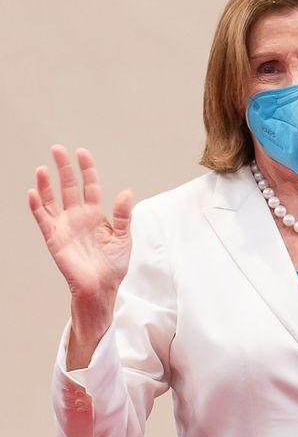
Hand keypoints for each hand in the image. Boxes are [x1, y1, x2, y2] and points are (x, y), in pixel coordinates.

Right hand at [28, 145, 132, 305]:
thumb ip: (123, 215)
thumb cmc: (113, 265)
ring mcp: (64, 226)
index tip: (82, 153)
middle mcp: (78, 217)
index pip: (90, 186)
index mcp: (96, 215)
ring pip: (52, 200)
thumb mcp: (124, 237)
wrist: (102, 287)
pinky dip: (37, 207)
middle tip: (58, 149)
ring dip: (46, 184)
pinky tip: (34, 192)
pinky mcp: (54, 239)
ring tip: (44, 168)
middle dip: (64, 168)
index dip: (86, 170)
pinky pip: (43, 220)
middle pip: (69, 187)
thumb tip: (125, 191)